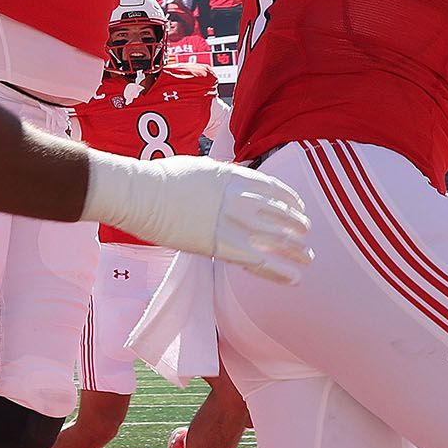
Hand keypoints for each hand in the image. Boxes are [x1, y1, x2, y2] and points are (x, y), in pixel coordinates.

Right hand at [83, 154, 310, 284]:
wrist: (141, 194)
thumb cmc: (161, 180)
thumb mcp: (201, 168)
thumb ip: (224, 178)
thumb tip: (233, 182)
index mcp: (236, 177)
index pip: (276, 191)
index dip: (292, 202)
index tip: (298, 210)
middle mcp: (241, 199)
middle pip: (282, 216)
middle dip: (299, 228)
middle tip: (306, 236)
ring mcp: (232, 223)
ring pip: (278, 241)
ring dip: (297, 251)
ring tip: (307, 260)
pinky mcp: (221, 247)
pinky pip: (260, 263)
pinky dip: (279, 272)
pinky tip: (293, 278)